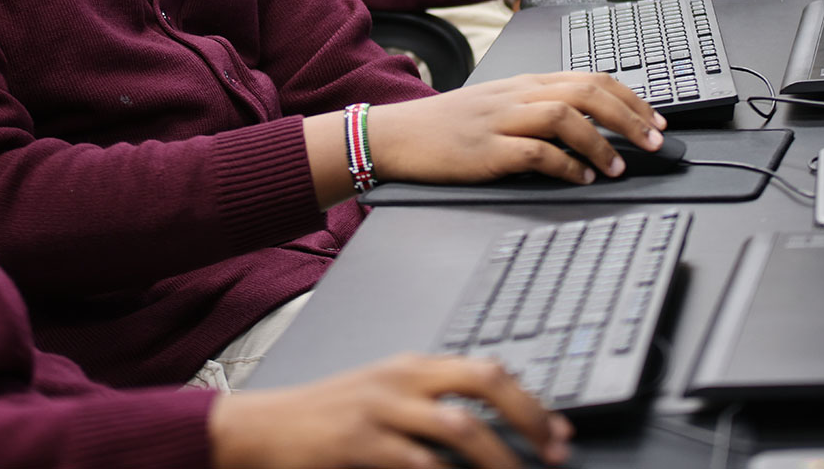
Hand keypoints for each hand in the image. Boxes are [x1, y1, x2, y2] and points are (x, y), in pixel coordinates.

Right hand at [209, 354, 573, 468]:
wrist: (264, 427)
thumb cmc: (328, 416)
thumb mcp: (384, 392)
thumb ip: (430, 393)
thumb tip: (491, 403)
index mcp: (414, 365)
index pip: (487, 368)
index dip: (531, 399)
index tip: (560, 431)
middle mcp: (404, 378)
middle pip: (483, 382)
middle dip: (528, 416)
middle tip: (554, 453)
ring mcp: (382, 409)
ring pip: (460, 426)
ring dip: (501, 459)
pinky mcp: (360, 443)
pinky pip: (418, 464)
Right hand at [369, 71, 668, 185]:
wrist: (398, 133)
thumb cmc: (450, 124)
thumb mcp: (500, 104)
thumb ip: (540, 108)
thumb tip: (591, 125)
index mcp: (526, 83)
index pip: (589, 78)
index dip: (630, 97)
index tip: (655, 120)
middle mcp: (518, 95)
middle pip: (586, 91)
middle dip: (629, 116)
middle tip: (654, 141)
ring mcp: (501, 120)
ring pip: (564, 116)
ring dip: (601, 142)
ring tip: (619, 166)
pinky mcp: (485, 150)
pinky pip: (534, 152)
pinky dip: (565, 164)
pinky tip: (580, 177)